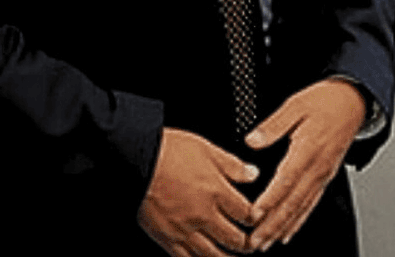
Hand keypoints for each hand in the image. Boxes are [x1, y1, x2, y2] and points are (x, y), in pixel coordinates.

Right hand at [140, 127, 259, 256]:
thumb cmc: (167, 150)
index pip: (246, 213)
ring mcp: (184, 229)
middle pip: (234, 239)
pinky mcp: (166, 238)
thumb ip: (232, 165)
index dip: (256, 218)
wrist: (136, 159)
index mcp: (215, 191)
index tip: (258, 219)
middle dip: (247, 244)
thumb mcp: (206, 148)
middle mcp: (203, 215)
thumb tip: (253, 174)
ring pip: (213, 254)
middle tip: (252, 245)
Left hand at [244, 79, 365, 251]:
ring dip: (283, 228)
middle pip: (293, 202)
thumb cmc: (325, 101)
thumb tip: (253, 141)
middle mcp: (316, 167)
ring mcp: (322, 175)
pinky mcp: (325, 178)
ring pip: (302, 208)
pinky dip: (299, 221)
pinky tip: (288, 232)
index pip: (286, 180)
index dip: (270, 199)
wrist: (352, 102)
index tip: (254, 214)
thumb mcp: (295, 104)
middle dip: (273, 225)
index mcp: (307, 149)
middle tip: (255, 241)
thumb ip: (273, 125)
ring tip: (267, 243)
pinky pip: (311, 204)